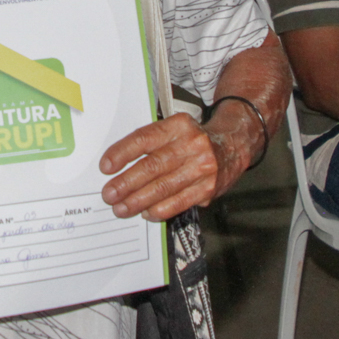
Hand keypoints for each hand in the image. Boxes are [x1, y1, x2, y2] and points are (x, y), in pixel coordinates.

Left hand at [100, 112, 225, 221]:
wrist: (232, 145)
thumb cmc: (192, 139)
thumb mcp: (174, 129)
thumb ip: (150, 142)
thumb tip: (117, 166)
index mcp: (178, 125)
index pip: (144, 138)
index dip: (122, 153)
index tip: (106, 167)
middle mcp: (191, 144)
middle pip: (153, 165)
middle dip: (127, 183)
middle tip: (109, 194)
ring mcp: (202, 167)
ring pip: (164, 187)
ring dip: (139, 200)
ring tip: (122, 208)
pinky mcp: (209, 187)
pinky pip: (180, 202)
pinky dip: (160, 209)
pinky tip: (146, 213)